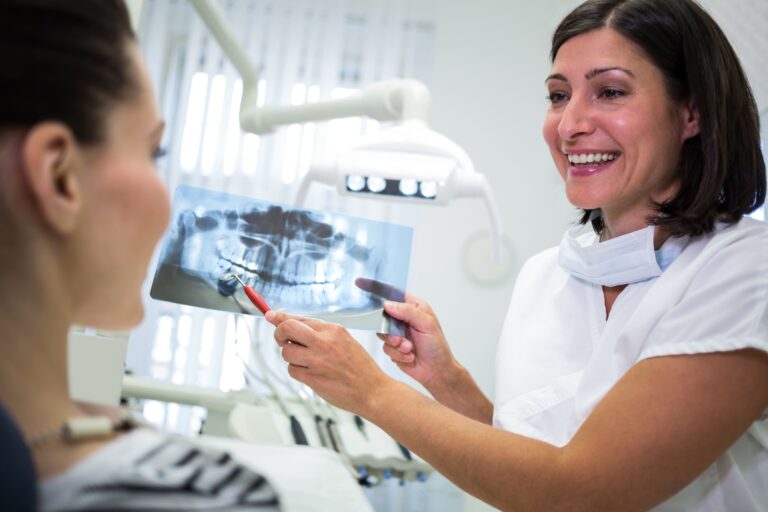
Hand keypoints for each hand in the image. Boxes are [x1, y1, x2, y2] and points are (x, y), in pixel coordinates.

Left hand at [265, 311, 390, 414]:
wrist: (372, 390)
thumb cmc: (358, 366)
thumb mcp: (344, 340)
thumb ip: (319, 332)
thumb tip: (291, 323)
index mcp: (333, 329)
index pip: (300, 318)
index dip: (281, 317)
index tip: (270, 315)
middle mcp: (324, 342)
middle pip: (287, 329)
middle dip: (278, 333)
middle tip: (282, 340)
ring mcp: (317, 360)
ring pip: (287, 352)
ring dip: (292, 357)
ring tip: (308, 362)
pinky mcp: (312, 378)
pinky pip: (292, 370)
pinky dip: (298, 371)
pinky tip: (312, 374)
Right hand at [379, 293, 460, 391]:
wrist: (437, 372)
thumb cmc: (438, 347)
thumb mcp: (427, 325)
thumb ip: (408, 312)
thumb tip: (387, 304)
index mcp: (413, 307)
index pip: (393, 293)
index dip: (377, 288)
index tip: (360, 283)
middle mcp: (404, 318)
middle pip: (382, 316)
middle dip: (390, 330)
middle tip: (398, 338)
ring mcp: (397, 333)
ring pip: (382, 333)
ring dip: (396, 344)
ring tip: (410, 349)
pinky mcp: (393, 347)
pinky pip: (385, 348)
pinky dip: (397, 354)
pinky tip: (409, 356)